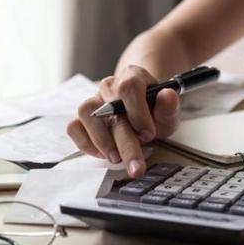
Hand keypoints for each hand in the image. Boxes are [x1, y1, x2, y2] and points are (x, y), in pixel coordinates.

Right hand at [66, 65, 180, 177]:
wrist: (141, 114)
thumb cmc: (153, 112)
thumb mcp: (168, 112)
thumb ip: (169, 106)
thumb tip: (167, 96)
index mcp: (133, 77)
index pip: (129, 87)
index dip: (138, 112)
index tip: (149, 135)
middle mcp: (110, 86)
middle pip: (110, 108)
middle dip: (125, 143)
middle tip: (136, 167)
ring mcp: (93, 100)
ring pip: (86, 113)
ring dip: (101, 140)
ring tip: (116, 159)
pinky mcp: (81, 118)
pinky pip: (74, 127)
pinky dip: (86, 144)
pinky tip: (103, 154)